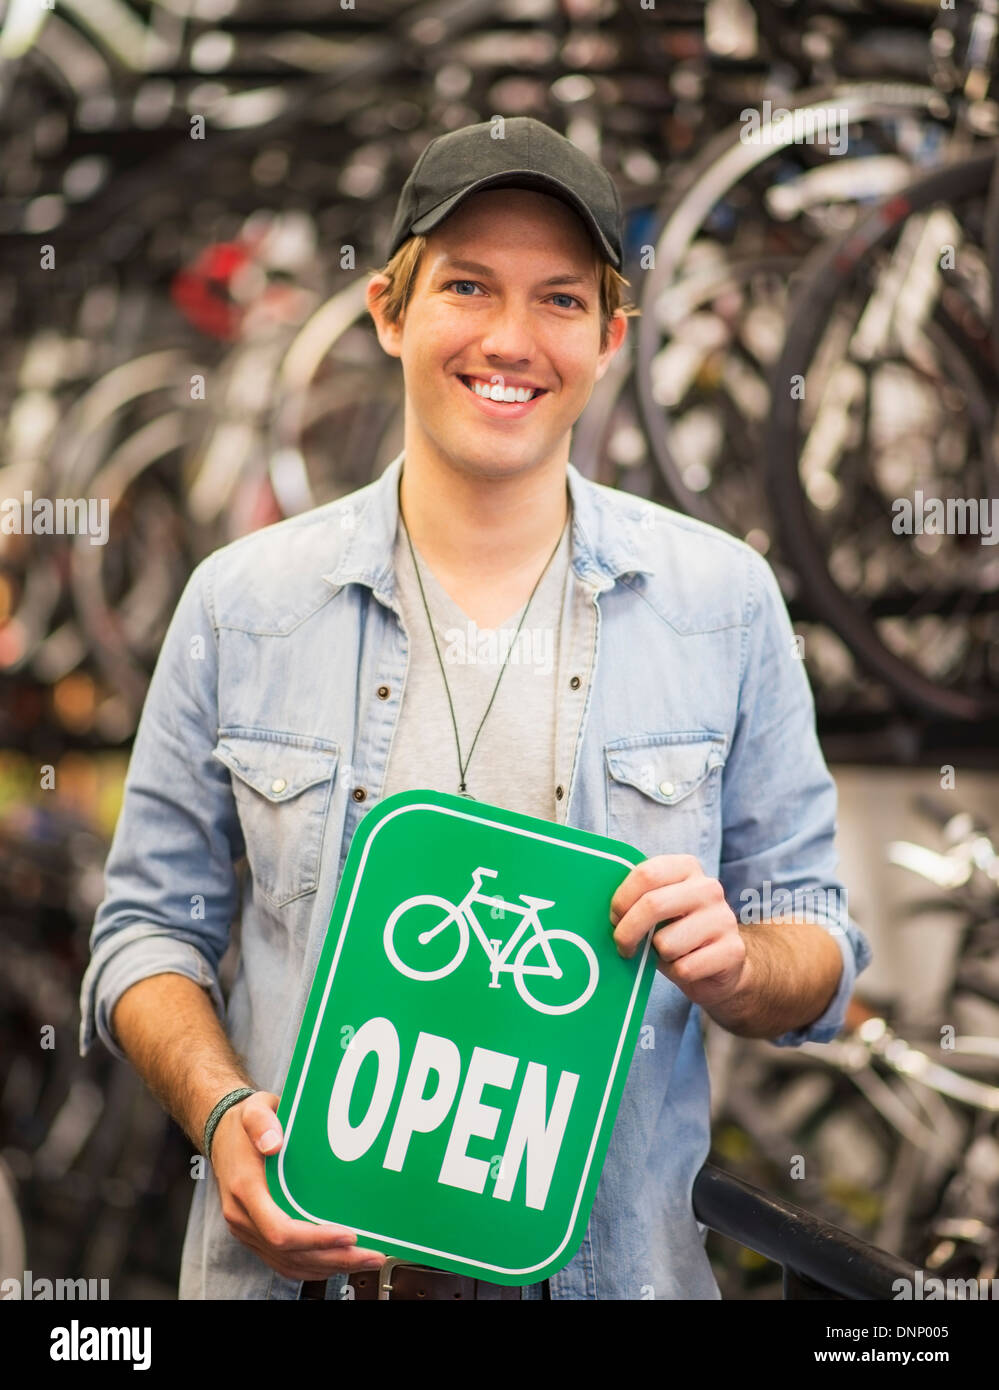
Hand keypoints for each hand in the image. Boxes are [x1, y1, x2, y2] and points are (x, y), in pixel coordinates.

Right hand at [210, 1090, 387, 1281]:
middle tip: (371, 1255)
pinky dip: (312, 1267)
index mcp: (245, 1190)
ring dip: (329, 1266)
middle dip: (334, 1258)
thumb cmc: (244, 1124)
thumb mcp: (254, 1110)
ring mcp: (248, 1230)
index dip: (316, 1239)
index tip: (348, 1234)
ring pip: (289, 1263)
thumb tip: (273, 1142)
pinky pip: (283, 1262)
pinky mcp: (255, 1235)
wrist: (223, 1134)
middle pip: (291, 1254)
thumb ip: (261, 1123)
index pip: (280, 1230)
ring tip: (365, 1260)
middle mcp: (244, 1217)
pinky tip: (338, 1262)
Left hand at [609, 855, 747, 1010]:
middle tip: (623, 946)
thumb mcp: (660, 907)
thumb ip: (638, 899)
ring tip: (668, 953)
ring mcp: (724, 918)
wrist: (722, 963)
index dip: (622, 899)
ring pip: (666, 943)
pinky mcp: (732, 950)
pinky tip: (688, 965)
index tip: (613, 918)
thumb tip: (602, 911)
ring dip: (659, 956)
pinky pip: (685, 968)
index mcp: (687, 867)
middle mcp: (708, 888)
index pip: (646, 873)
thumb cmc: (677, 931)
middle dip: (627, 932)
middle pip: (653, 905)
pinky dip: (678, 973)